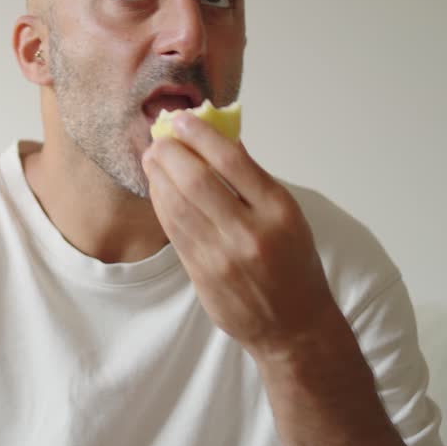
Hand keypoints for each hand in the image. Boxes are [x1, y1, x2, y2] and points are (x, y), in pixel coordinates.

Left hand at [141, 112, 337, 356]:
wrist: (293, 326)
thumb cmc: (294, 264)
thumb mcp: (289, 216)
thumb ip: (254, 181)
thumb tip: (221, 138)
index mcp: (279, 210)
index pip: (232, 161)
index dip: (201, 135)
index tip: (183, 119)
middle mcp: (250, 232)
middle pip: (197, 180)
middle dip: (171, 153)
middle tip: (160, 137)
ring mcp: (223, 256)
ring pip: (177, 205)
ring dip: (159, 176)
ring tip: (153, 157)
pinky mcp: (202, 274)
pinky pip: (173, 230)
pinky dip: (161, 203)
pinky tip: (157, 187)